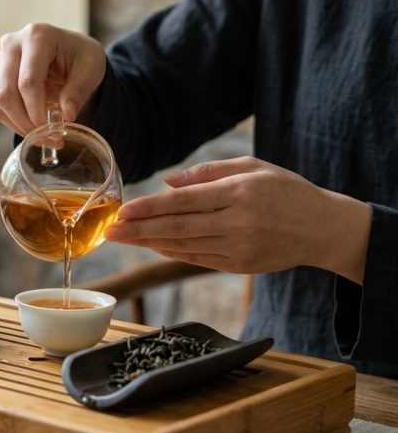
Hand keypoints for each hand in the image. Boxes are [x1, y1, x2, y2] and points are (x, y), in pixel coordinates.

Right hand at [0, 23, 105, 135]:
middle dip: (25, 122)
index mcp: (37, 36)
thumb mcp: (90, 70)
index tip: (52, 130)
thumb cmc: (81, 56)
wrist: (70, 50)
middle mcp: (12, 44)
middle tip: (47, 138)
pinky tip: (33, 129)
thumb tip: (67, 116)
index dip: (36, 110)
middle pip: (6, 92)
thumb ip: (78, 91)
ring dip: (19, 125)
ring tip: (42, 137)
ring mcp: (0, 58)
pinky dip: (14, 122)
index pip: (28, 81)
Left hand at [105, 157, 370, 282]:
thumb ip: (208, 173)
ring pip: (184, 246)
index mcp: (239, 193)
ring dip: (149, 243)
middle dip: (139, 230)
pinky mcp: (239, 265)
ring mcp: (239, 248)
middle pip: (178, 228)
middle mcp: (238, 223)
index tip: (123, 210)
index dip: (150, 208)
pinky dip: (172, 252)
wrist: (323, 228)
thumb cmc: (286, 190)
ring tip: (123, 238)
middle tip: (110, 231)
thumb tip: (169, 183)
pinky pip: (197, 259)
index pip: (184, 202)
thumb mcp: (253, 167)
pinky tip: (152, 245)